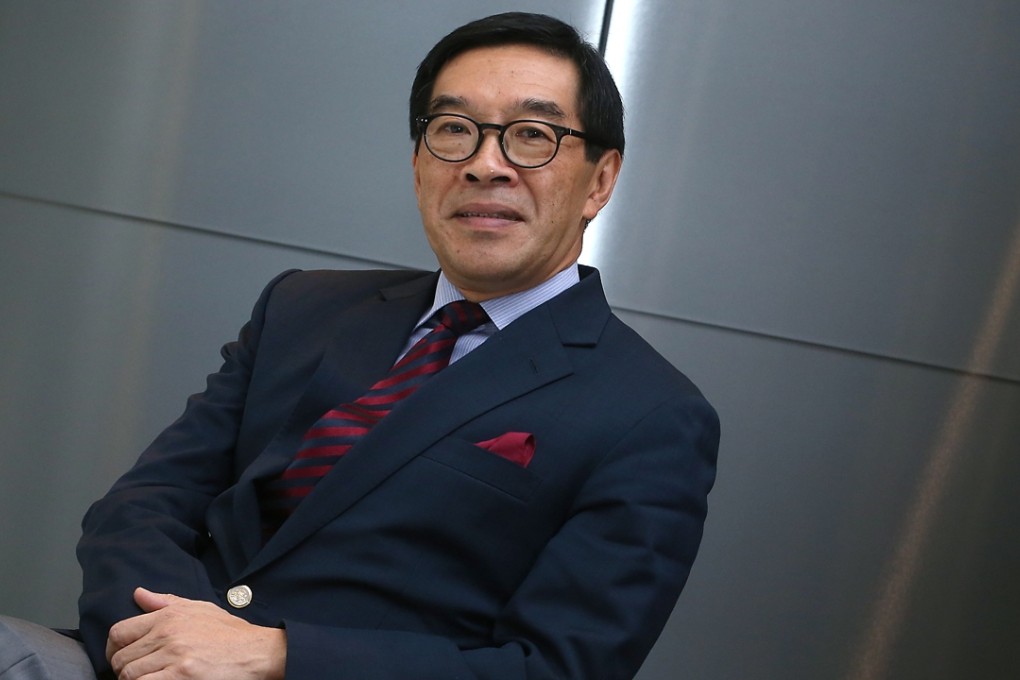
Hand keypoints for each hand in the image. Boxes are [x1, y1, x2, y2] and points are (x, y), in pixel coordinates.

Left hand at [106, 587, 285, 679]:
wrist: (257, 652)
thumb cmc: (231, 634)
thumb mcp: (201, 609)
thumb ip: (167, 602)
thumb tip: (139, 594)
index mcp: (169, 615)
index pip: (119, 632)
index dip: (114, 649)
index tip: (122, 657)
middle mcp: (167, 633)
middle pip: (121, 658)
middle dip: (124, 669)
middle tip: (139, 673)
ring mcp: (173, 656)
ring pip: (129, 675)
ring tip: (150, 679)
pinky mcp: (180, 677)